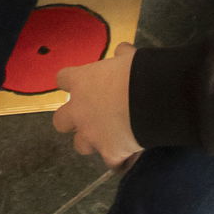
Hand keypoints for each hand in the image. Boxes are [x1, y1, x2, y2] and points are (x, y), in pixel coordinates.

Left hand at [51, 49, 139, 166]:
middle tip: (90, 117)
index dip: (71, 82)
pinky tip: (130, 157)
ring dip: (93, 142)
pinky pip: (111, 163)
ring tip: (111, 138)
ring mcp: (92, 134)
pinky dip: (119, 161)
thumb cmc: (138, 72)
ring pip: (80, 145)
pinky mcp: (109, 153)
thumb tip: (123, 50)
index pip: (62, 79)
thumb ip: (121, 55)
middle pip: (60, 121)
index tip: (81, 84)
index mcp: (81, 82)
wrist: (154, 99)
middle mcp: (79, 110)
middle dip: (72, 121)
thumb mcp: (128, 58)